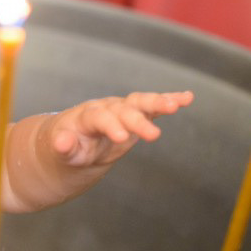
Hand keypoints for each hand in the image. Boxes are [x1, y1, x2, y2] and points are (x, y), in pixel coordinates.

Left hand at [49, 91, 192, 165]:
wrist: (75, 140)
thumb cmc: (67, 148)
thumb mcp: (62, 152)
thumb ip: (63, 147)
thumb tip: (62, 141)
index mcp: (86, 117)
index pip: (99, 118)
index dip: (110, 126)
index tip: (122, 138)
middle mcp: (106, 108)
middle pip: (123, 110)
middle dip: (138, 121)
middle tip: (154, 136)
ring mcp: (122, 109)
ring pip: (141, 102)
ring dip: (158, 102)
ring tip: (178, 104)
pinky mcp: (137, 114)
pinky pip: (153, 107)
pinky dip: (170, 100)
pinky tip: (188, 98)